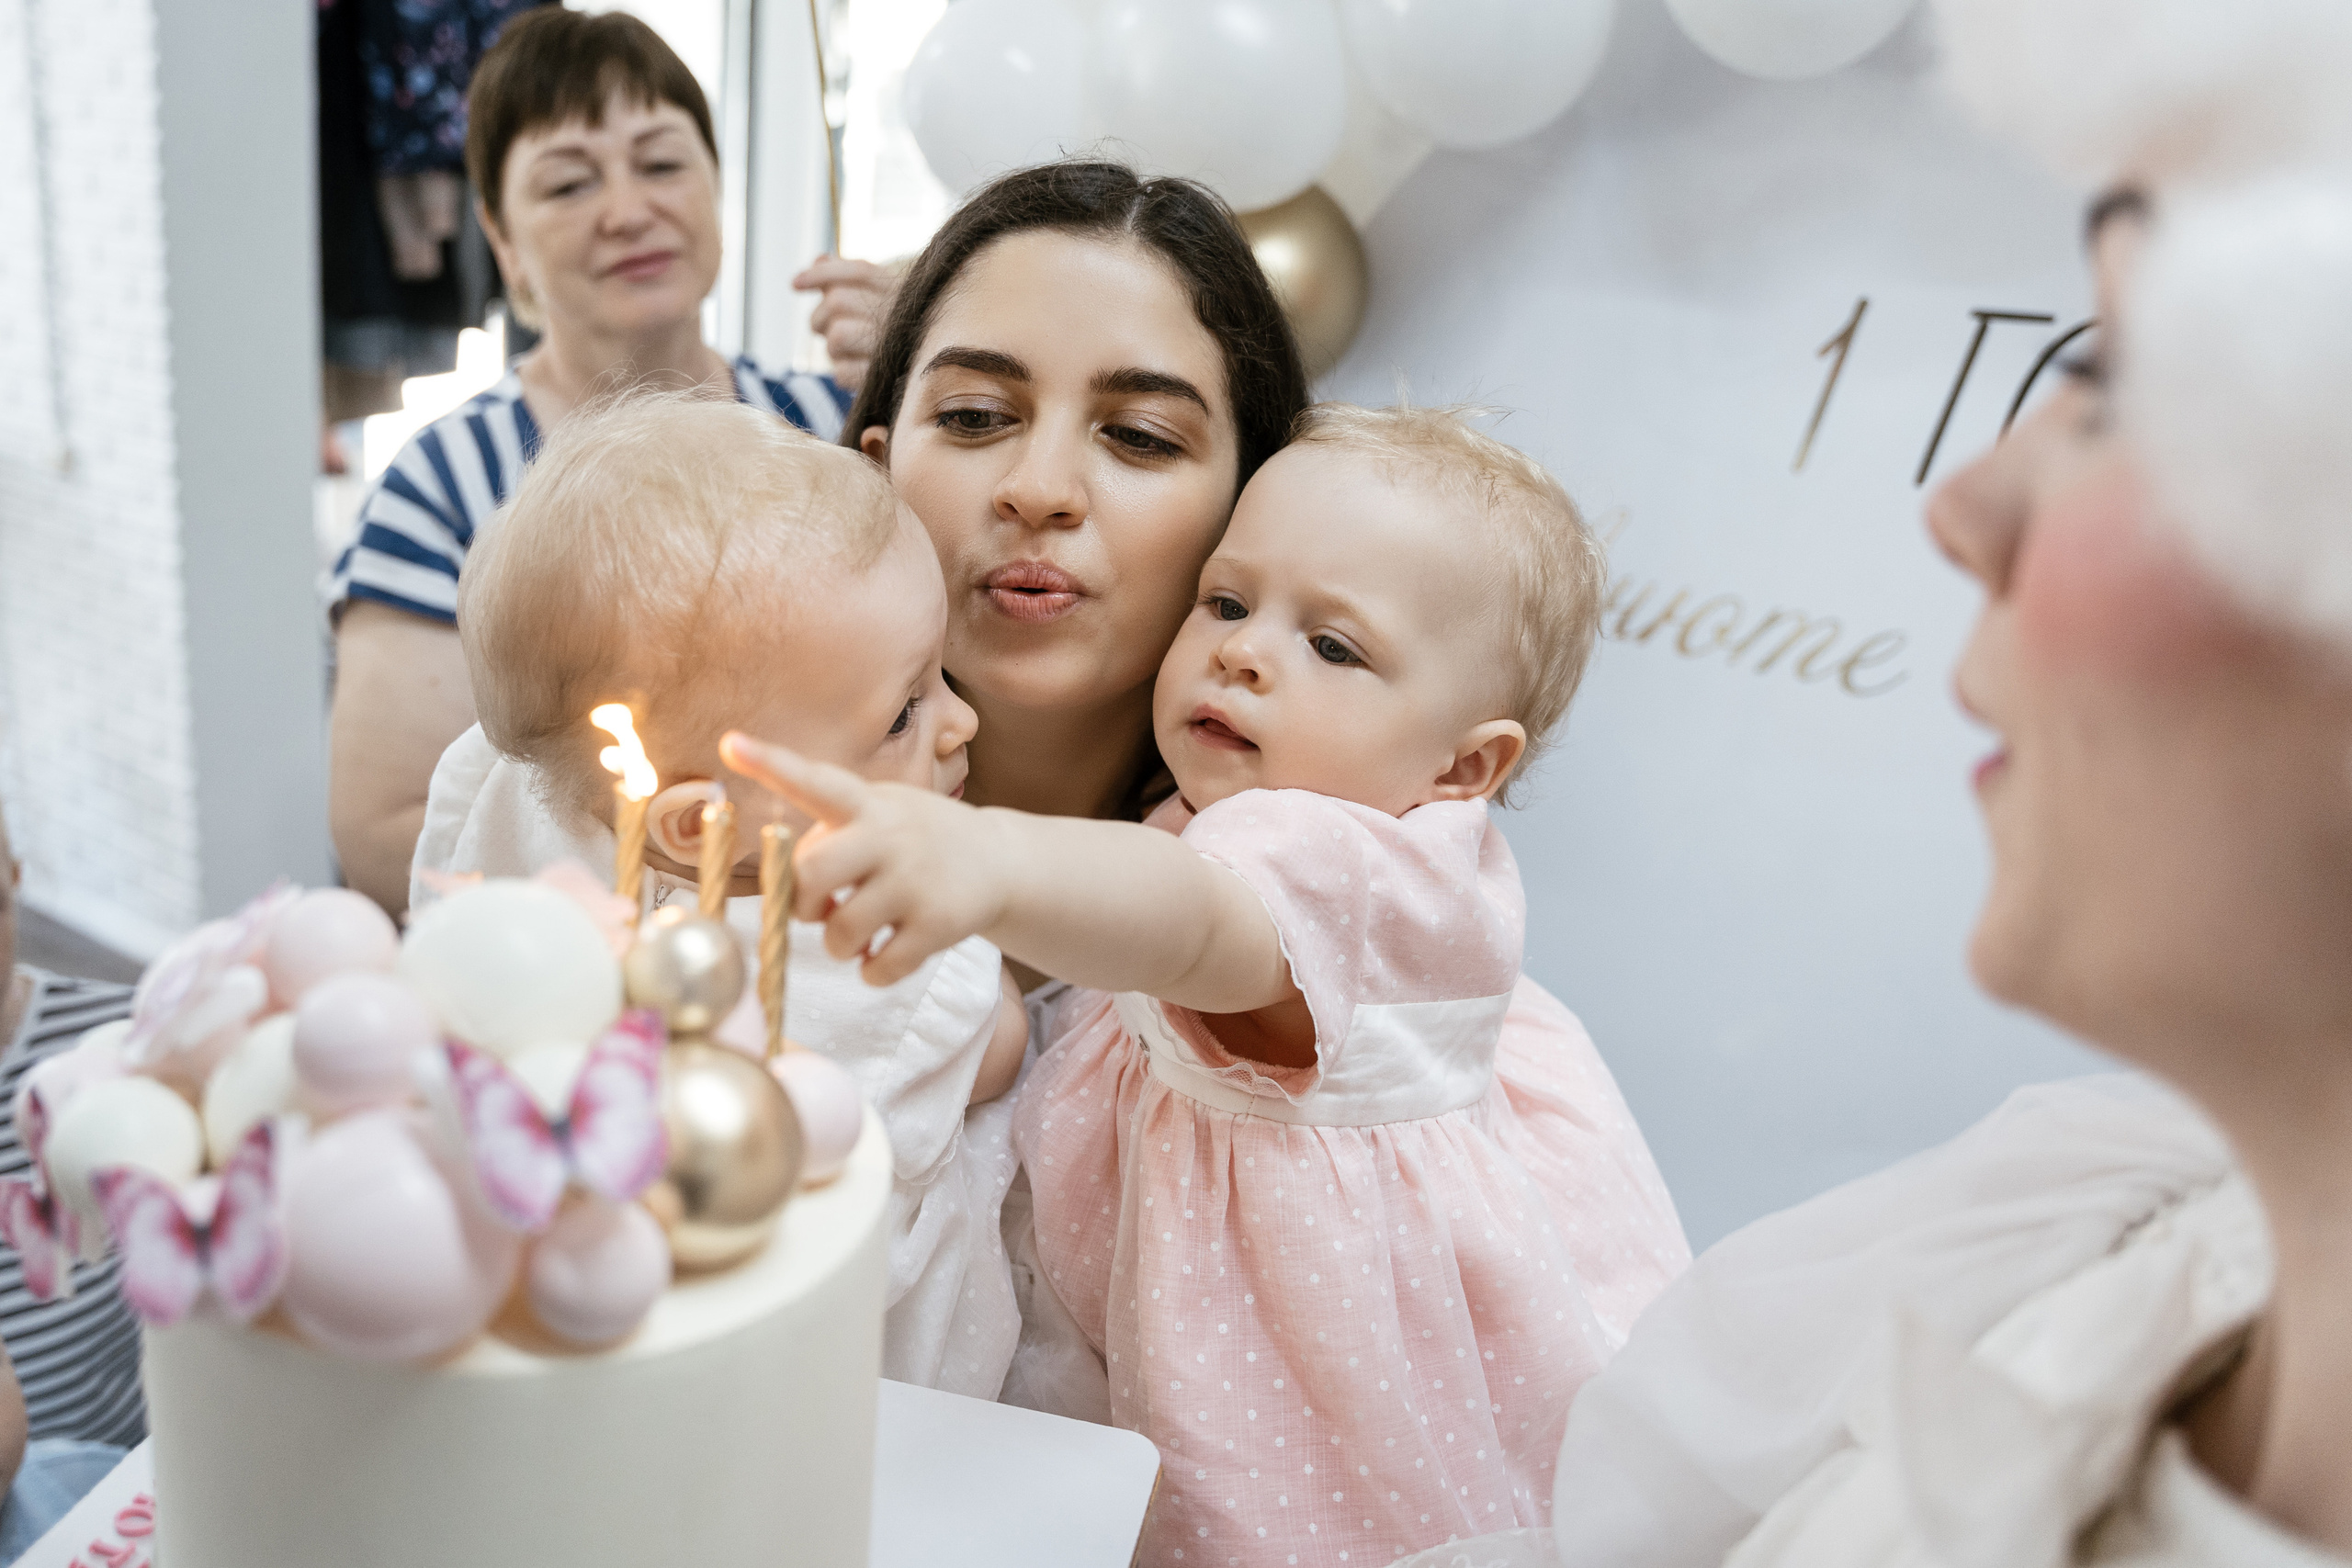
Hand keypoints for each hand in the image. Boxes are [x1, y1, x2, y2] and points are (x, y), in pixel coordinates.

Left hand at [721, 732, 1011, 986]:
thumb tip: (787, 893)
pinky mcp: (939, 923)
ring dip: (840, 944)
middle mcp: (890, 836)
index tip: (730, 743)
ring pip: (840, 932)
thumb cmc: (917, 841)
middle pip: (810, 872)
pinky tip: (887, 952)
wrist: (1001, 861)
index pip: (814, 780)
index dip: (770, 763)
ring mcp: (916, 881)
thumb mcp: (881, 812)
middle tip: (820, 909)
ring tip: (861, 932)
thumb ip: (832, 838)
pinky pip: (879, 968)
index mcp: (868, 805)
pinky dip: (873, 971)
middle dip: (801, 902)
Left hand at [791, 254, 896, 395]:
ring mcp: (894, 349)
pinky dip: (842, 371)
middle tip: (824, 328)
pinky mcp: (886, 381)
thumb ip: (849, 278)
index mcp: (902, 290)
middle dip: (820, 317)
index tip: (794, 284)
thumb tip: (819, 258)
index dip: (822, 274)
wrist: (935, 376)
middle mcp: (901, 315)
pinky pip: (842, 372)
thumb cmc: (898, 333)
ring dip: (831, 346)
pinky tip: (856, 369)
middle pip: (837, 300)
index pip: (857, 271)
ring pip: (836, 336)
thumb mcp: (881, 299)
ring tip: (846, 351)